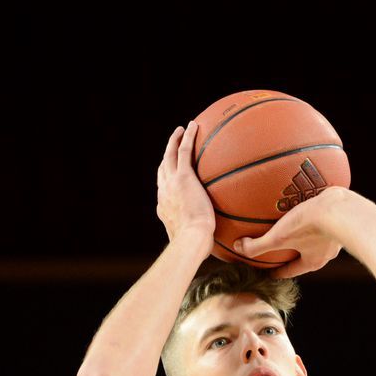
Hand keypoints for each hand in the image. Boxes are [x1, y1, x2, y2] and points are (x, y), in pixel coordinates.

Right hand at [156, 121, 214, 256]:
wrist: (191, 241)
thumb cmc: (195, 249)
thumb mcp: (195, 245)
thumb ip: (200, 242)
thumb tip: (212, 249)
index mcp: (164, 209)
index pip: (163, 192)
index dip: (165, 182)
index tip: (171, 178)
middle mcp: (164, 194)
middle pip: (162, 170)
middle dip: (165, 157)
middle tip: (171, 147)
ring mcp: (171, 184)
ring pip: (169, 156)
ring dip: (173, 141)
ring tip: (180, 130)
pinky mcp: (183, 177)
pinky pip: (183, 151)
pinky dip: (186, 137)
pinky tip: (193, 125)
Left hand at [231, 186, 347, 278]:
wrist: (340, 208)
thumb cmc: (309, 226)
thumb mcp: (278, 238)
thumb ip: (257, 246)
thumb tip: (238, 248)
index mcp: (312, 261)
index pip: (291, 271)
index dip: (278, 272)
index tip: (270, 271)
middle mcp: (325, 252)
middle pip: (305, 255)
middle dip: (293, 252)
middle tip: (280, 247)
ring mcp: (335, 236)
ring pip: (316, 238)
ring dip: (306, 233)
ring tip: (294, 224)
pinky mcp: (340, 217)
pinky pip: (324, 219)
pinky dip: (315, 216)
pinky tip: (308, 205)